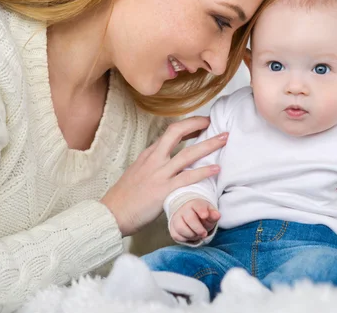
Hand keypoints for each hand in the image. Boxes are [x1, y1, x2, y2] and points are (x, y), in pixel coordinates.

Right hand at [100, 116, 225, 236]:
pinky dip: (204, 172)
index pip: (170, 132)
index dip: (188, 125)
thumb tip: (167, 159)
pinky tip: (216, 169)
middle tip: (214, 123)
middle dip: (197, 124)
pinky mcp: (164, 190)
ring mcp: (159, 174)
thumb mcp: (137, 172)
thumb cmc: (125, 197)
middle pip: (176, 133)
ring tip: (224, 139)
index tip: (202, 124)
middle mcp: (154, 160)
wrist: (112, 214)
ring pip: (188, 154)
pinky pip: (188, 178)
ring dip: (208, 145)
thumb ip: (152, 163)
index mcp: (148, 154)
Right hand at [170, 199, 220, 242]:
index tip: (205, 215)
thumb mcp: (209, 213)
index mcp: (195, 204)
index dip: (201, 210)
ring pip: (181, 228)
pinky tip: (191, 236)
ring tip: (198, 235)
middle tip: (204, 234)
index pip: (197, 206)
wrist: (188, 213)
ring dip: (191, 235)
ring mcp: (176, 218)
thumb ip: (213, 214)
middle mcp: (184, 209)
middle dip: (198, 228)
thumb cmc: (202, 214)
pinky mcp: (172, 228)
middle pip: (189, 218)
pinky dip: (185, 239)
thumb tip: (217, 215)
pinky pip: (177, 235)